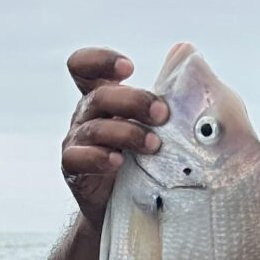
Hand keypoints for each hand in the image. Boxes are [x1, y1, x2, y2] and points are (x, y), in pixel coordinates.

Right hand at [61, 48, 167, 230]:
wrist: (135, 209)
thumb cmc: (153, 157)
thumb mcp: (163, 123)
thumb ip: (170, 91)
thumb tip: (185, 50)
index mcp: (104, 97)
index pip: (84, 66)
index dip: (101, 61)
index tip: (129, 68)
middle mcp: (87, 115)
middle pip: (99, 95)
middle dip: (133, 101)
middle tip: (161, 114)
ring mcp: (77, 142)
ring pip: (94, 127)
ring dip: (126, 133)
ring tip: (152, 146)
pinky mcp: (74, 170)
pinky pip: (78, 158)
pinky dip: (98, 157)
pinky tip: (117, 162)